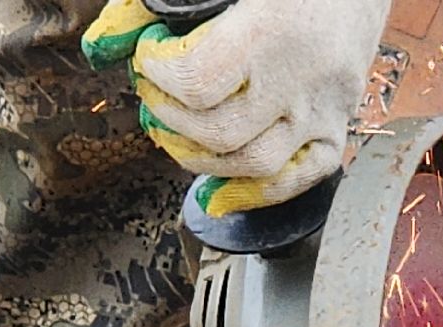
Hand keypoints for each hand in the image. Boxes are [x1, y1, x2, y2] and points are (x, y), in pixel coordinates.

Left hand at [83, 0, 387, 215]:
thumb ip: (153, 5)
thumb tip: (104, 46)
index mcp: (273, 32)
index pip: (198, 82)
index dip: (158, 75)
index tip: (150, 56)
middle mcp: (302, 79)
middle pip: (220, 133)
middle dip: (171, 119)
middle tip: (156, 95)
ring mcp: (324, 110)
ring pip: (256, 165)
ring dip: (202, 158)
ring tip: (177, 132)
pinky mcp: (338, 127)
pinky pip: (301, 179)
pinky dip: (256, 192)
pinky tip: (219, 189)